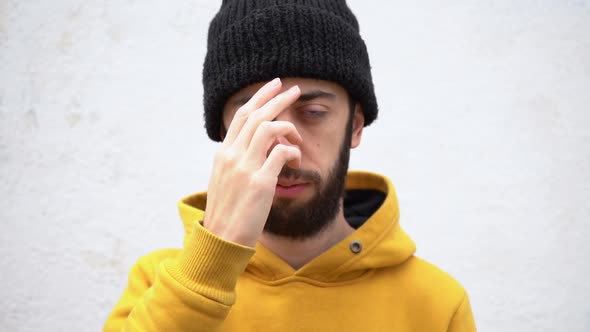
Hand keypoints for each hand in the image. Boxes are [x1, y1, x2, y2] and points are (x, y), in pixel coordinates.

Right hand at [203, 78, 301, 246]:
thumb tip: (254, 150)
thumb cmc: (227, 213)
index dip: (258, 98)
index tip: (273, 87)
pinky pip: (281, 152)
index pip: (241, 116)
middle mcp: (231, 156)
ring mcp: (245, 167)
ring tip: (297, 134)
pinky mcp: (260, 182)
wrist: (222, 239)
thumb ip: (236, 162)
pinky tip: (296, 157)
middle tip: (293, 88)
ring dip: (287, 125)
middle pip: (255, 115)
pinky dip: (292, 150)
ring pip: (267, 128)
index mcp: (223, 154)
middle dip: (276, 98)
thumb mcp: (225, 181)